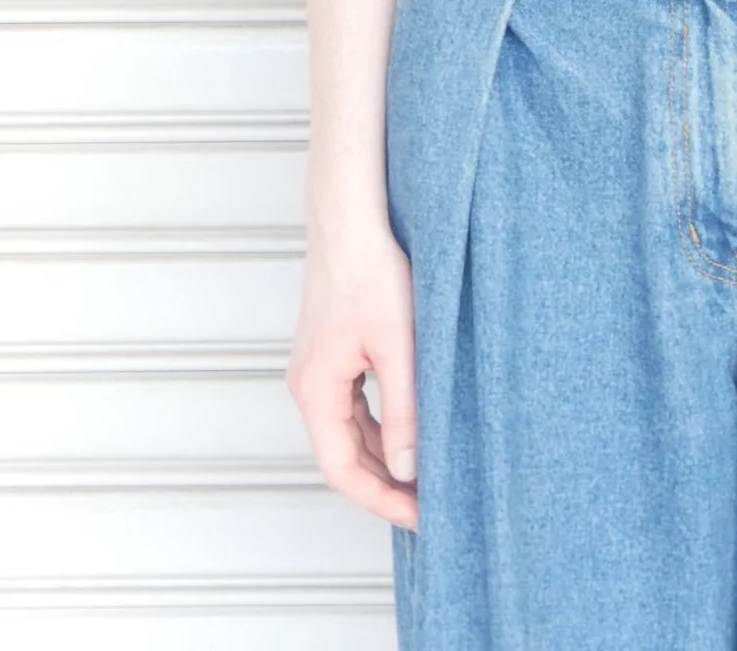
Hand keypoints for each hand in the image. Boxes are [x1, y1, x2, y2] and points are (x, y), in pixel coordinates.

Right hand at [287, 220, 418, 530]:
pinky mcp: (331, 354)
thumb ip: (404, 411)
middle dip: (383, 485)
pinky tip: (407, 435)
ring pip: (347, 433)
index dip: (380, 500)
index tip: (419, 517)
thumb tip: (409, 470)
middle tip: (428, 505)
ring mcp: (317, 370)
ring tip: (424, 477)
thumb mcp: (399, 347)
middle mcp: (308, 385)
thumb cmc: (372, 272)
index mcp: (316, 389)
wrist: (351, 219)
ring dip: (381, 458)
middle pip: (342, 456)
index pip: (342, 470)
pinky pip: (352, 408)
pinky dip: (377, 428)